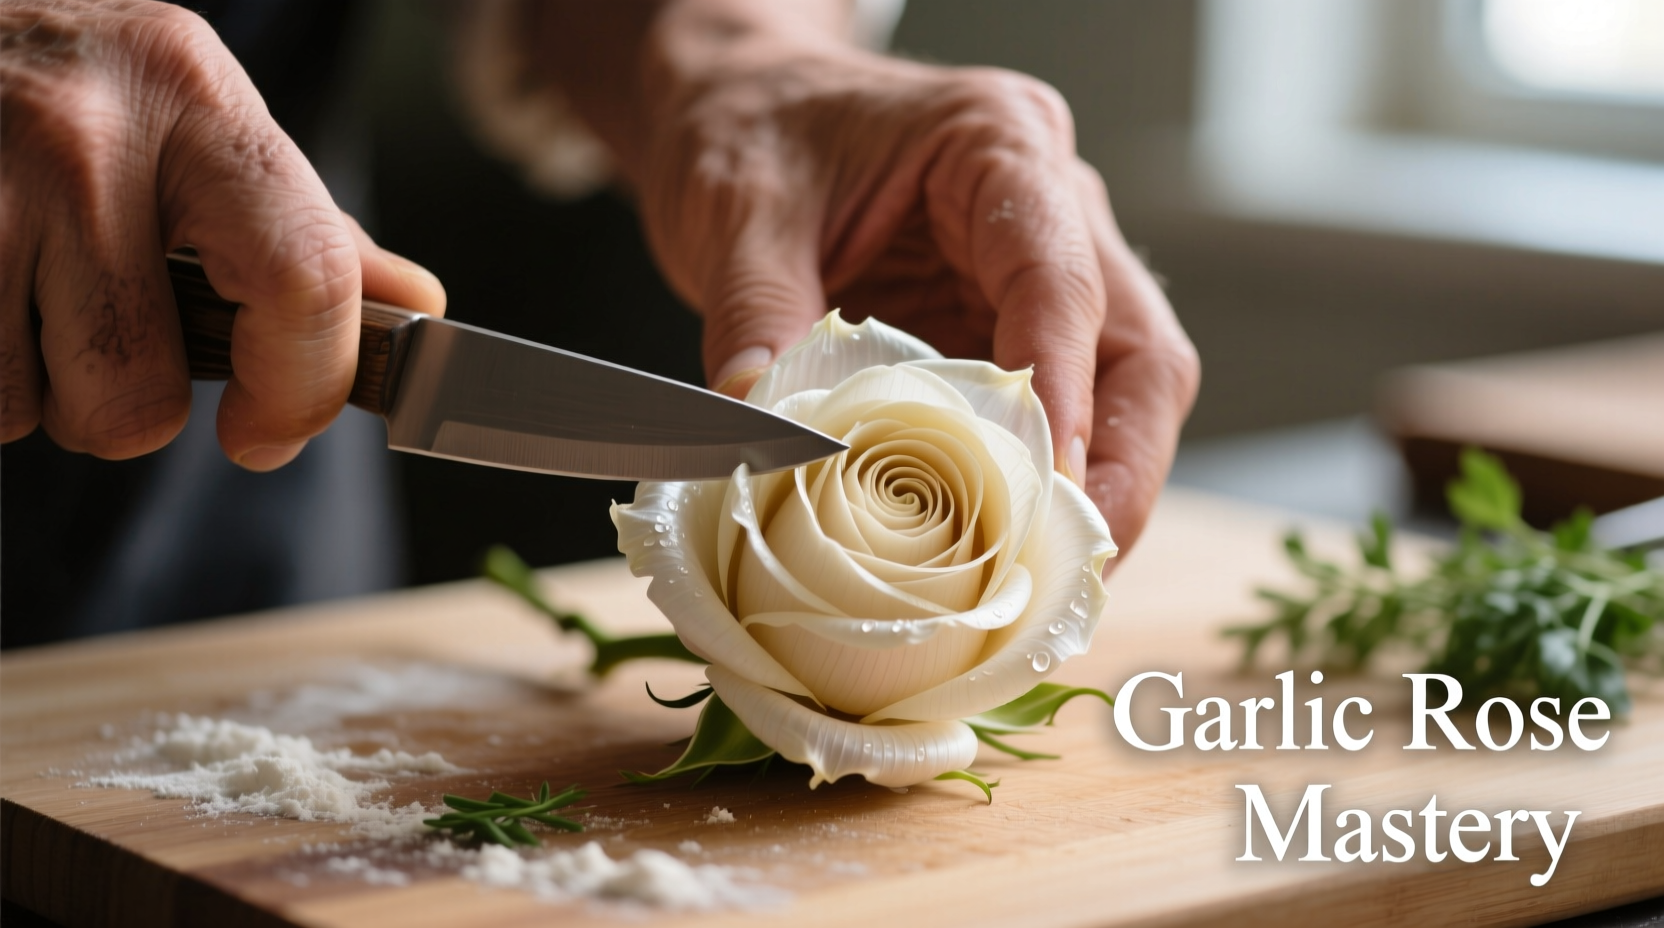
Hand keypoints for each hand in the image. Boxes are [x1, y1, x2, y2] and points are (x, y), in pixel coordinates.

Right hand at [0, 0, 444, 468]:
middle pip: (142, 393)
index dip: (300, 389)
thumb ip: (304, 229)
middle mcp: (88, 135)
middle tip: (106, 331)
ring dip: (40, 391)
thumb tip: (415, 305)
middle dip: (128, 403)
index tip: (266, 433)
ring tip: (31, 298)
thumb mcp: (197, 130)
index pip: (305, 280)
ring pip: (41, 410)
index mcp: (197, 100)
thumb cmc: (72, 103)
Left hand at [630, 31, 1198, 554]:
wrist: (744, 110)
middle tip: (1075, 563)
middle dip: (1122, 464)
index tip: (1049, 486)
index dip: (1063, 389)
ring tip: (1046, 577)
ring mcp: (1041, 272)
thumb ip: (755, 318)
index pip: (1060, 278)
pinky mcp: (1011, 328)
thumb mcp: (737, 211)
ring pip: (1123, 388)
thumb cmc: (753, 131)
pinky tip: (1007, 550)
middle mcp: (1050, 206)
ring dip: (1097, 487)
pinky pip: (1062, 412)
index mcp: (998, 144)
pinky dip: (1045, 486)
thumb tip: (762, 438)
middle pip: (1137, 348)